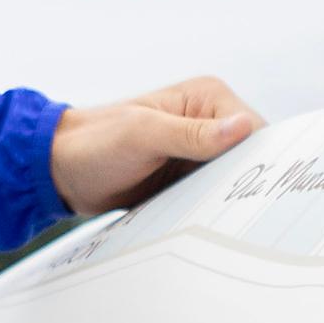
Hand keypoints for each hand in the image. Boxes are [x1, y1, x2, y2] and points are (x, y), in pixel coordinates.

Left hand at [49, 77, 263, 213]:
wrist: (61, 171)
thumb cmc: (95, 144)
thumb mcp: (143, 136)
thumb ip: (192, 134)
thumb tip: (243, 128)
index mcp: (207, 97)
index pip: (254, 131)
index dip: (261, 161)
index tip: (259, 192)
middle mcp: (210, 121)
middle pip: (250, 156)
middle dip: (248, 182)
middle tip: (245, 214)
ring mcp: (200, 151)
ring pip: (235, 179)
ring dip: (231, 198)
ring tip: (230, 223)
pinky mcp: (189, 177)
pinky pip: (214, 194)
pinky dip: (215, 208)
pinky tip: (213, 224)